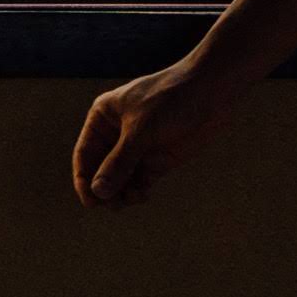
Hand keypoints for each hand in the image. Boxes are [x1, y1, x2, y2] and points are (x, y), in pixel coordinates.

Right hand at [73, 60, 235, 207]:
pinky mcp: (158, 159)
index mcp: (103, 118)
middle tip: (113, 205)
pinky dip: (137, 191)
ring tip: (129, 200)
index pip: (85, 154)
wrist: (212, 91)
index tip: (91, 202)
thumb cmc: (172, 99)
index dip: (84, 180)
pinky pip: (139, 181)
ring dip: (121, 193)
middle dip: (105, 189)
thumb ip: (119, 162)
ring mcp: (138, 148)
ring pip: (120, 179)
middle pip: (100, 170)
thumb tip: (98, 192)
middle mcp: (116, 134)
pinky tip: (141, 196)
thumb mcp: (141, 131)